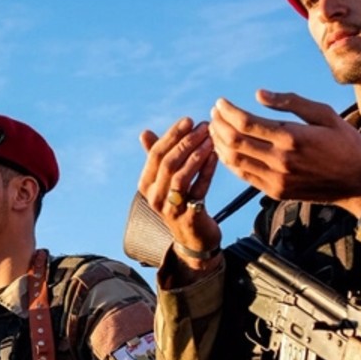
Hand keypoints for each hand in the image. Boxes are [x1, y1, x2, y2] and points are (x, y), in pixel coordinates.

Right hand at [138, 116, 222, 267]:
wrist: (193, 239)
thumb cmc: (179, 203)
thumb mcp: (164, 181)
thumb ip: (156, 158)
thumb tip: (144, 133)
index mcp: (146, 185)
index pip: (155, 154)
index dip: (172, 135)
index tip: (189, 120)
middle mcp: (154, 197)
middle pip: (168, 163)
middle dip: (187, 141)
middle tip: (204, 126)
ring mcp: (170, 208)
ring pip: (181, 176)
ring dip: (197, 154)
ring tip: (211, 138)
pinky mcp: (189, 216)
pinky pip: (199, 189)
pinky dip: (207, 171)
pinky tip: (216, 156)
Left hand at [210, 90, 360, 216]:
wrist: (360, 183)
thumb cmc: (346, 144)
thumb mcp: (325, 114)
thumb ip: (290, 103)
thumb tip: (258, 94)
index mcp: (292, 137)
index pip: (246, 122)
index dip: (227, 111)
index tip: (220, 102)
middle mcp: (280, 160)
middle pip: (234, 141)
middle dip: (218, 125)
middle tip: (213, 113)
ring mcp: (276, 179)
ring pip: (234, 161)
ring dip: (219, 143)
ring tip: (215, 129)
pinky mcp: (275, 192)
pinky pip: (243, 176)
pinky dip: (230, 161)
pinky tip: (227, 149)